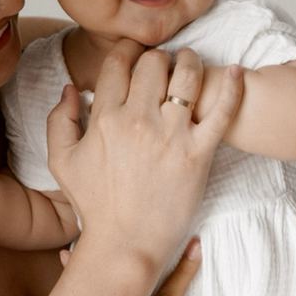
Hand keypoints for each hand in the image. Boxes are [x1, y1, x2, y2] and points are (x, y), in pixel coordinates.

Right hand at [47, 42, 241, 278]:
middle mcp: (138, 120)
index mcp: (105, 118)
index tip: (135, 53)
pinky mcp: (199, 153)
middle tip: (165, 63)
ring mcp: (171, 135)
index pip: (118, 64)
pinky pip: (222, 111)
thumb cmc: (95, 206)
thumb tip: (70, 88)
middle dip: (159, 57)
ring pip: (188, 76)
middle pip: (154, 62)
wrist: (125, 244)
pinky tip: (236, 72)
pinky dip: (233, 87)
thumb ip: (59, 121)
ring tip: (191, 64)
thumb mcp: (62, 162)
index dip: (128, 51)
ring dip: (191, 62)